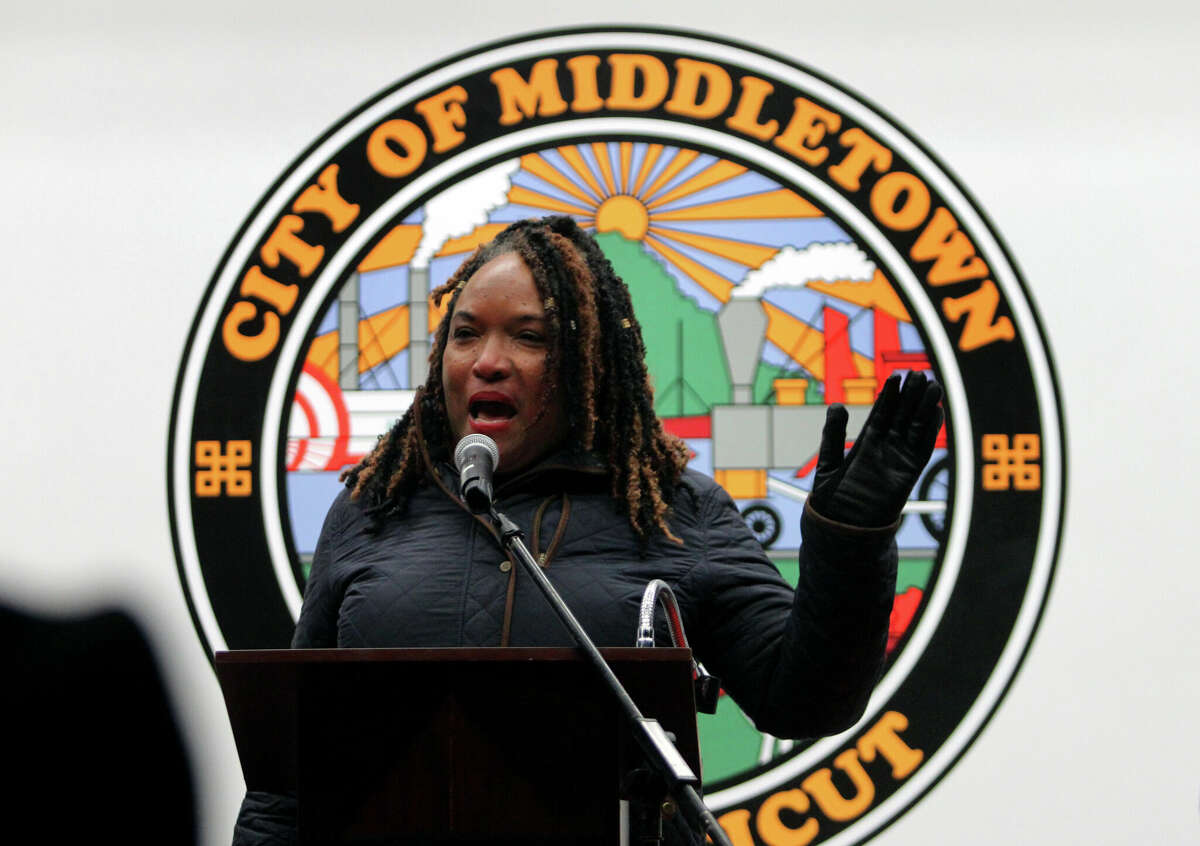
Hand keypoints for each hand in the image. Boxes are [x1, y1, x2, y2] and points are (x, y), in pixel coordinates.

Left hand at [809, 371, 943, 527]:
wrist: (840, 531)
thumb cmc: (831, 501)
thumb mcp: (828, 462)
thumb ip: (833, 435)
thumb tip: (837, 405)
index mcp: (865, 446)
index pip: (881, 415)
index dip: (890, 397)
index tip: (896, 377)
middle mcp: (885, 451)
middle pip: (901, 417)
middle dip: (910, 397)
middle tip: (920, 373)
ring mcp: (897, 462)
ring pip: (914, 429)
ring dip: (923, 408)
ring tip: (932, 385)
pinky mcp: (908, 475)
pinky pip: (922, 449)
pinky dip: (930, 431)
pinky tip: (937, 411)